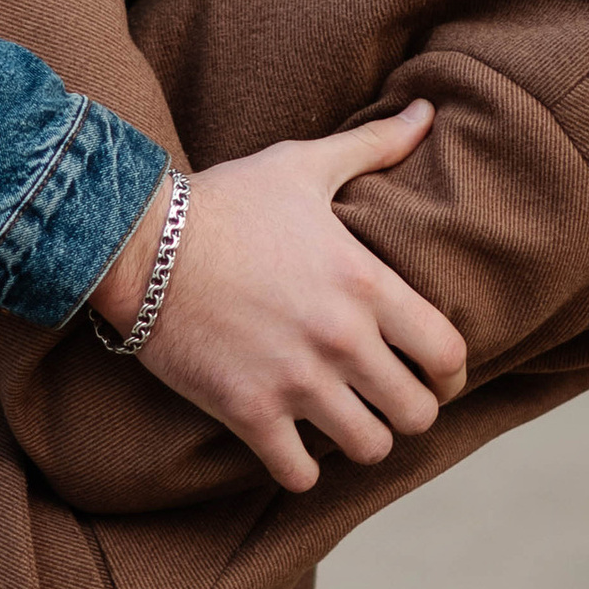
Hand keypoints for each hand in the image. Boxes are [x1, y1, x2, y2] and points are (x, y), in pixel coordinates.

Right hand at [93, 98, 466, 488]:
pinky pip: (300, 474)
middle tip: (387, 399)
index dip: (449, 370)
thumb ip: (374, 147)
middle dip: (409, 409)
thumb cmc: (226, 200)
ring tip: (344, 423)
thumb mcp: (304, 165)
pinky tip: (293, 447)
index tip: (433, 371)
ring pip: (368, 448)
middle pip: (417, 412)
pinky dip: (302, 470)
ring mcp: (295, 381)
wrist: (139, 242)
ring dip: (361, 440)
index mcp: (365, 283)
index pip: (448, 353)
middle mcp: (341, 339)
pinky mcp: (248, 412)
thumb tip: (426, 113)